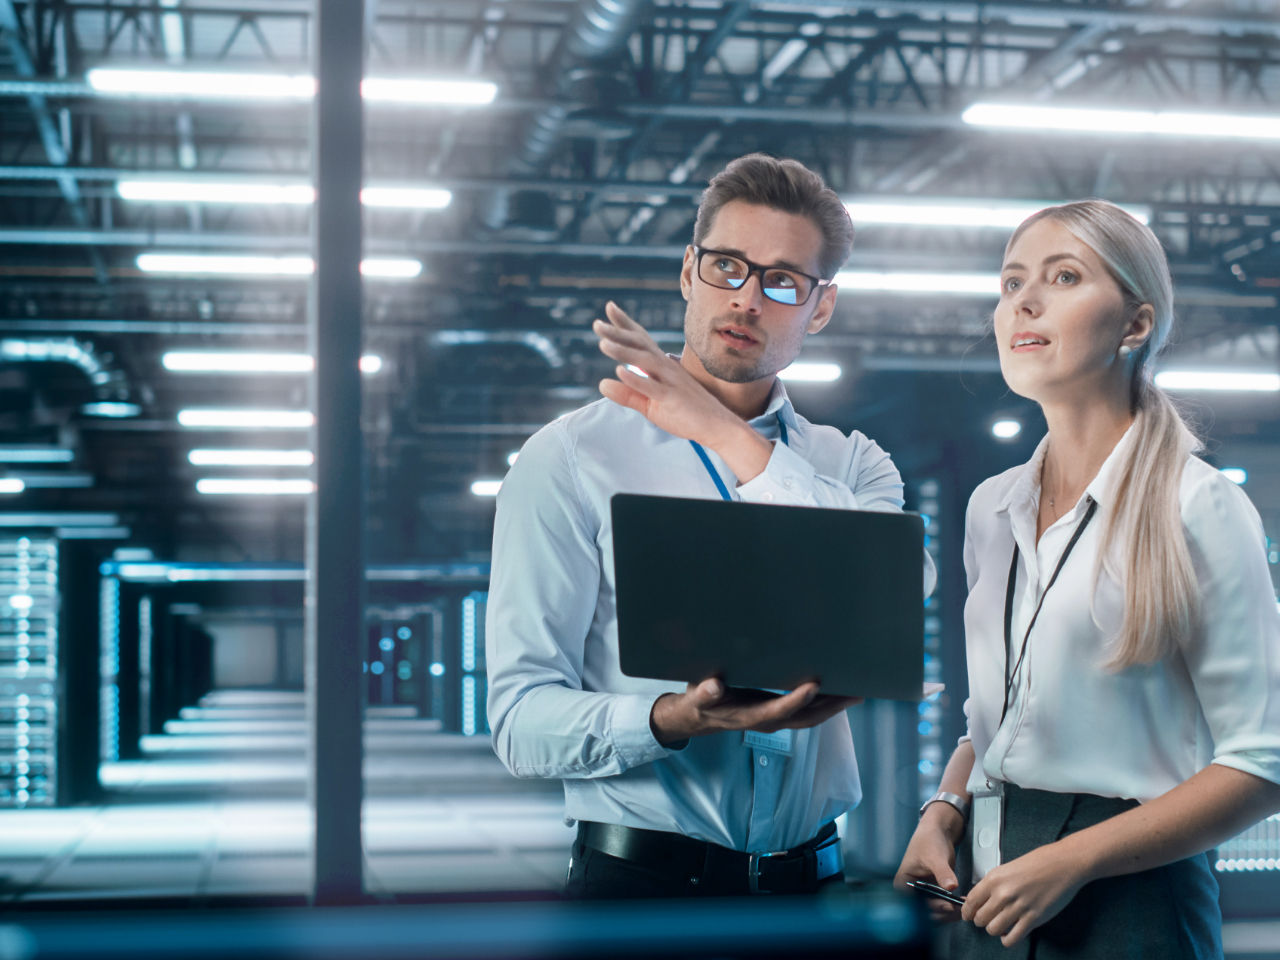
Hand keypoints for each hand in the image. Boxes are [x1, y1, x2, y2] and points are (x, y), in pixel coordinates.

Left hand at [593, 301, 743, 448]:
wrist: (718, 427)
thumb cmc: (686, 414)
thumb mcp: (651, 405)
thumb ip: (628, 394)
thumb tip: (602, 383)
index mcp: (662, 366)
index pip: (641, 340)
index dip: (625, 324)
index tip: (609, 307)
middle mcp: (666, 368)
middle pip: (640, 345)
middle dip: (619, 333)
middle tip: (597, 324)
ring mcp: (671, 382)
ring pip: (645, 362)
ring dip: (624, 351)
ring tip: (603, 343)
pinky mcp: (673, 399)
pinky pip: (653, 387)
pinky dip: (636, 379)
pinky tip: (619, 371)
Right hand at [650, 676, 860, 744]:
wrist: (697, 717)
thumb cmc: (699, 702)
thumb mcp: (697, 696)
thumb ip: (705, 692)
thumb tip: (714, 686)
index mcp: (750, 716)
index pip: (778, 710)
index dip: (796, 700)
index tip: (814, 686)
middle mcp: (768, 721)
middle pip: (806, 718)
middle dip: (832, 707)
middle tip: (856, 691)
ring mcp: (775, 719)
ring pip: (811, 718)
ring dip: (835, 708)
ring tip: (857, 691)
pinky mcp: (778, 714)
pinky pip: (807, 713)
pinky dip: (826, 705)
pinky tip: (838, 691)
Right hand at [893, 806, 964, 922]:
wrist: (939, 831)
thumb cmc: (929, 840)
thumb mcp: (934, 857)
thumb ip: (942, 872)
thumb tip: (951, 886)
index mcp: (903, 884)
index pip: (913, 905)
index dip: (930, 908)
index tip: (946, 906)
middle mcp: (911, 891)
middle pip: (925, 911)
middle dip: (942, 911)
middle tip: (958, 907)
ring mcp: (924, 893)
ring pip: (935, 910)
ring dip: (949, 911)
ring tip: (962, 905)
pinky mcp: (935, 892)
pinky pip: (943, 904)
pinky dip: (952, 905)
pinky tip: (962, 902)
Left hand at [961, 842, 1087, 946]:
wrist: (1062, 864)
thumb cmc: (1038, 863)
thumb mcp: (1006, 868)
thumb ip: (992, 885)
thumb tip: (978, 899)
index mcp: (994, 879)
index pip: (970, 902)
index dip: (967, 912)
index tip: (969, 915)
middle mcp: (1003, 893)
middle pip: (980, 918)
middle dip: (982, 921)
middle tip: (988, 919)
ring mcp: (1018, 907)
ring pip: (993, 930)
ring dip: (995, 930)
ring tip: (1001, 925)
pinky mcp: (1033, 919)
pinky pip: (1012, 938)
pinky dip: (1008, 939)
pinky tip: (1011, 933)